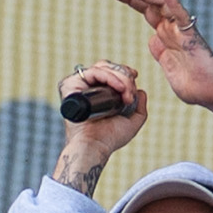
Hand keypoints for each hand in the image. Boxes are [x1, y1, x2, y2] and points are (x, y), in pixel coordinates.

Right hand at [52, 61, 147, 195]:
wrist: (96, 146)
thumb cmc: (110, 138)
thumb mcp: (132, 122)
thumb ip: (140, 108)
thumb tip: (141, 91)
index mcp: (97, 93)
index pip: (110, 71)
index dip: (123, 71)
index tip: (134, 77)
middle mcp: (87, 87)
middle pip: (107, 66)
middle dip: (124, 75)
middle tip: (130, 93)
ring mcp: (78, 85)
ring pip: (102, 67)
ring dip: (120, 78)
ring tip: (126, 95)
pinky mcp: (71, 86)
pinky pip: (92, 72)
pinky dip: (108, 77)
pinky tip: (119, 88)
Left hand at [109, 0, 212, 127]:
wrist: (212, 94)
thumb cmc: (194, 85)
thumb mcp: (168, 67)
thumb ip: (160, 52)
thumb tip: (153, 39)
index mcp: (165, 34)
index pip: (145, 9)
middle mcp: (172, 27)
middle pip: (150, 1)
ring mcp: (181, 29)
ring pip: (160, 4)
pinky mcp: (191, 36)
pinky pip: (182, 16)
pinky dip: (173, 2)